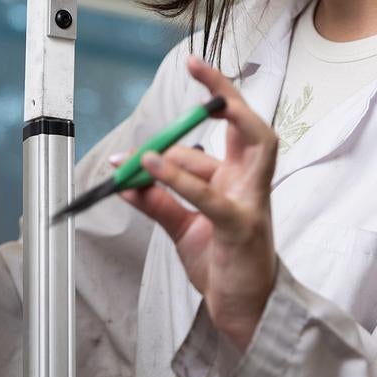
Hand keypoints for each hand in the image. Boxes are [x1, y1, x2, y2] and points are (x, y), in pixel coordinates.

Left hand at [121, 55, 279, 350]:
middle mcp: (250, 182)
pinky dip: (179, 177)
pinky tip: (151, 165)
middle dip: (225, 92)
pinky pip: (210, 195)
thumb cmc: (222, 263)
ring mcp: (251, 202)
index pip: (232, 124)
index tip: (195, 65)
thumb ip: (156, 200)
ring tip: (170, 136)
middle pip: (250, 124)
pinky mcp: (240, 227)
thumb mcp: (182, 227)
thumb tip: (125, 176)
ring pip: (247, 148)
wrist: (244, 311)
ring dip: (208, 133)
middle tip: (197, 68)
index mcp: (239, 177)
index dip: (216, 93)